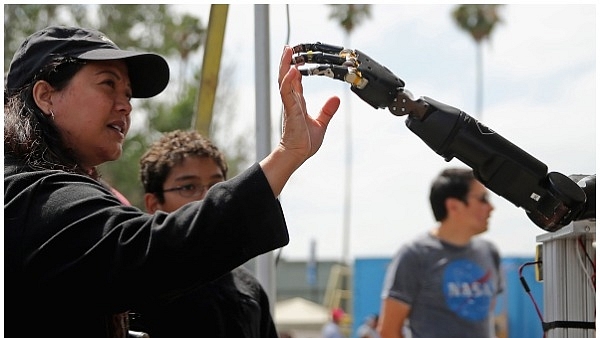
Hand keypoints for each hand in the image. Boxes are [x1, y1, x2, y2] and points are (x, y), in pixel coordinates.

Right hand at [277, 45, 339, 162]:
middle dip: (286, 62)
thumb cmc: (304, 142)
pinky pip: (288, 93)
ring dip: (285, 66)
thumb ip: (327, 111)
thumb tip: (336, 99)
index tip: (295, 58)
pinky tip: (293, 70)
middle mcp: (292, 102)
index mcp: (298, 104)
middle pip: (287, 77)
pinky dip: (289, 81)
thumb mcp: (321, 124)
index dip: (294, 70)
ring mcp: (290, 105)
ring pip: (285, 81)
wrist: (297, 155)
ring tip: (287, 52)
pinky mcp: (291, 111)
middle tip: (288, 48)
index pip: (295, 82)